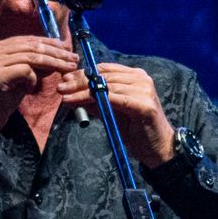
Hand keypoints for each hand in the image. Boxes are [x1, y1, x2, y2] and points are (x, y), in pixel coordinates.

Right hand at [0, 35, 78, 138]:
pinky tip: (30, 89)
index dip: (50, 44)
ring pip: (32, 56)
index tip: (67, 50)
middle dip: (57, 53)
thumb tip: (54, 61)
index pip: (29, 40)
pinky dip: (33, 79)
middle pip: (33, 46)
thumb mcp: (17, 81)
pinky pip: (25, 70)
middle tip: (74, 59)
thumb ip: (32, 68)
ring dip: (54, 63)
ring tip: (68, 68)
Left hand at [60, 62, 176, 165]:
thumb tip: (70, 94)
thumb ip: (94, 102)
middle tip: (60, 87)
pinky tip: (78, 102)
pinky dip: (94, 99)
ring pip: (106, 86)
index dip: (83, 73)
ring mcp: (144, 90)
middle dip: (79, 81)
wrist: (157, 149)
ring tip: (65, 96)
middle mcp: (142, 79)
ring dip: (82, 91)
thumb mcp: (110, 112)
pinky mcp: (144, 104)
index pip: (105, 69)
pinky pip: (114, 98)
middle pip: (104, 76)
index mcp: (135, 77)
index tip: (65, 79)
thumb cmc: (134, 130)